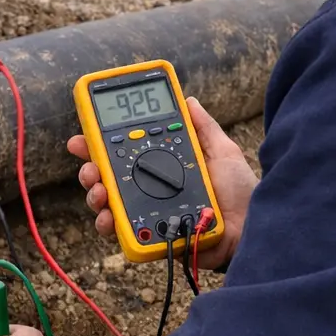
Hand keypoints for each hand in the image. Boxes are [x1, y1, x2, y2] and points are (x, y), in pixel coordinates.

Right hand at [67, 96, 255, 271]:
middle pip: (108, 176)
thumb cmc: (240, 193)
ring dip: (94, 194)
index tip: (85, 134)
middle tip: (90, 166)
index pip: (126, 152)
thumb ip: (204, 128)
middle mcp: (151, 189)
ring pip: (107, 202)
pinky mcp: (148, 235)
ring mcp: (147, 212)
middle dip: (91, 168)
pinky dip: (107, 223)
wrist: (250, 228)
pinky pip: (120, 230)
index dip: (102, 143)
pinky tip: (108, 217)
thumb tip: (189, 100)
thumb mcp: (223, 152)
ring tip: (99, 191)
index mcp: (164, 167)